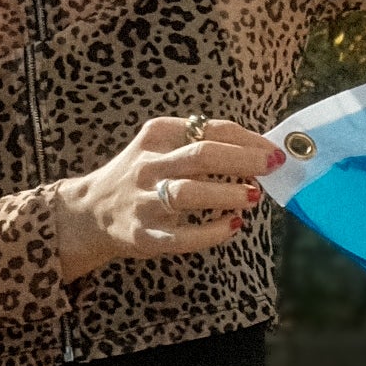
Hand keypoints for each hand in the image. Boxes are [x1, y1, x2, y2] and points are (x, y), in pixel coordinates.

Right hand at [52, 115, 279, 282]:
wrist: (90, 213)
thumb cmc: (142, 177)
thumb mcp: (161, 148)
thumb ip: (202, 144)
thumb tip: (260, 150)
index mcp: (156, 136)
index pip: (208, 129)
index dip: (247, 139)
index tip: (274, 150)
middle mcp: (148, 165)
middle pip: (201, 156)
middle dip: (242, 159)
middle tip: (272, 167)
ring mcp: (145, 201)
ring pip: (188, 192)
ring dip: (226, 193)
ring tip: (253, 196)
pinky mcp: (145, 234)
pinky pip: (183, 236)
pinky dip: (212, 232)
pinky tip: (234, 225)